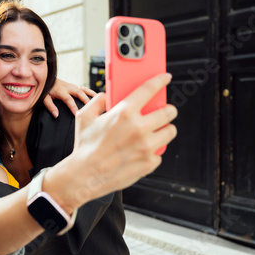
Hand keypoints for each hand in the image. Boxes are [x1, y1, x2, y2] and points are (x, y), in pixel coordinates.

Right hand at [43, 73, 176, 211]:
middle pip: (168, 112)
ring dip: (165, 129)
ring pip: (170, 131)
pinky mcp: (149, 162)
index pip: (149, 89)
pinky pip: (160, 151)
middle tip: (162, 111)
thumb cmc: (85, 147)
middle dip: (167, 109)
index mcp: (124, 113)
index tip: (165, 78)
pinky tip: (142, 149)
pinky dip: (153, 150)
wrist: (85, 176)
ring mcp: (147, 146)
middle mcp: (139, 128)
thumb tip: (106, 96)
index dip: (160, 80)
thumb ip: (97, 101)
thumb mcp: (84, 117)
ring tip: (155, 130)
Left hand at [44, 78, 96, 116]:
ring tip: (99, 101)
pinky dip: (90, 92)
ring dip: (91, 95)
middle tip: (92, 108)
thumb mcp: (44, 98)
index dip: (73, 106)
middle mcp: (68, 87)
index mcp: (60, 91)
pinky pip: (84, 88)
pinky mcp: (74, 85)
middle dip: (86, 100)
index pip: (69, 99)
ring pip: (83, 89)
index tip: (78, 113)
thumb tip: (56, 115)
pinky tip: (96, 96)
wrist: (47, 78)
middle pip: (79, 93)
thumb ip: (50, 106)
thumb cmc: (46, 89)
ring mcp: (72, 86)